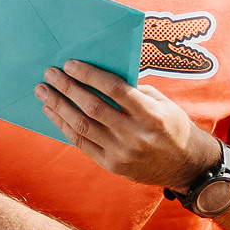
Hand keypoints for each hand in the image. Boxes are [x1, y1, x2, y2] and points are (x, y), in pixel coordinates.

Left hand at [36, 60, 213, 189]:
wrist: (185, 166)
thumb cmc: (171, 126)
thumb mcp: (162, 103)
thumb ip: (134, 91)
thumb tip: (99, 76)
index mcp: (151, 114)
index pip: (114, 89)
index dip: (90, 75)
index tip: (70, 64)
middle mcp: (135, 134)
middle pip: (93, 107)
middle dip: (67, 88)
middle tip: (50, 74)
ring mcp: (122, 152)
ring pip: (82, 126)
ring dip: (59, 107)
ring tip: (43, 93)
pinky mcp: (113, 165)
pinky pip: (82, 144)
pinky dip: (65, 127)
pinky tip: (53, 113)